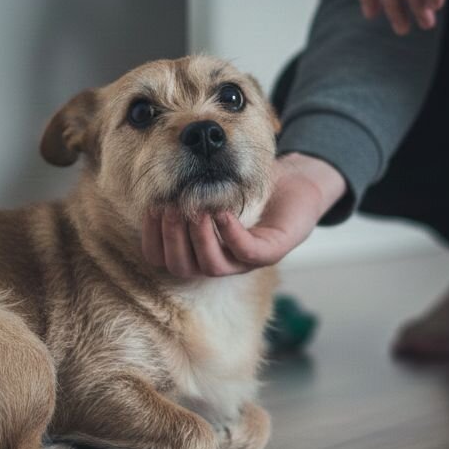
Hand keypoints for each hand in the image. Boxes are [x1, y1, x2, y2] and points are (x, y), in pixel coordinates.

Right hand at [141, 153, 345, 277]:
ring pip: (212, 267)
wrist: (297, 181)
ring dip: (199, 240)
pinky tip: (223, 213)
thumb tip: (154, 180)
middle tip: (171, 208)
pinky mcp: (272, 252)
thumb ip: (185, 187)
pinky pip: (246, 253)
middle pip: (183, 268)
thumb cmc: (251, 184)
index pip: (164, 259)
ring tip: (197, 211)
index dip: (152, 238)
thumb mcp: (212, 183)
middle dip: (172, 239)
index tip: (151, 210)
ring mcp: (246, 261)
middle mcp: (221, 261)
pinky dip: (231, 235)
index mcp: (201, 249)